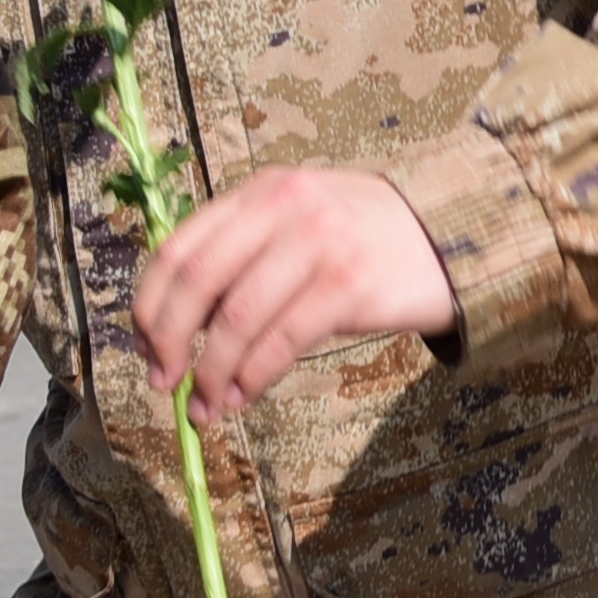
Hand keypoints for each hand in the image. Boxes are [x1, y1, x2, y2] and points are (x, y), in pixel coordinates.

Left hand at [131, 168, 460, 420]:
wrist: (453, 237)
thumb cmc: (363, 240)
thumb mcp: (298, 223)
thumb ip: (243, 256)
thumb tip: (175, 328)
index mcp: (261, 192)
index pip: (179, 246)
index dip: (151, 304)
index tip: (145, 347)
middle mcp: (285, 209)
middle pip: (199, 282)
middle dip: (170, 341)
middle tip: (164, 383)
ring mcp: (319, 243)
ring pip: (237, 319)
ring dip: (212, 372)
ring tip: (208, 406)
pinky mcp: (350, 284)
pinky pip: (282, 340)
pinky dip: (253, 376)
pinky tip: (245, 395)